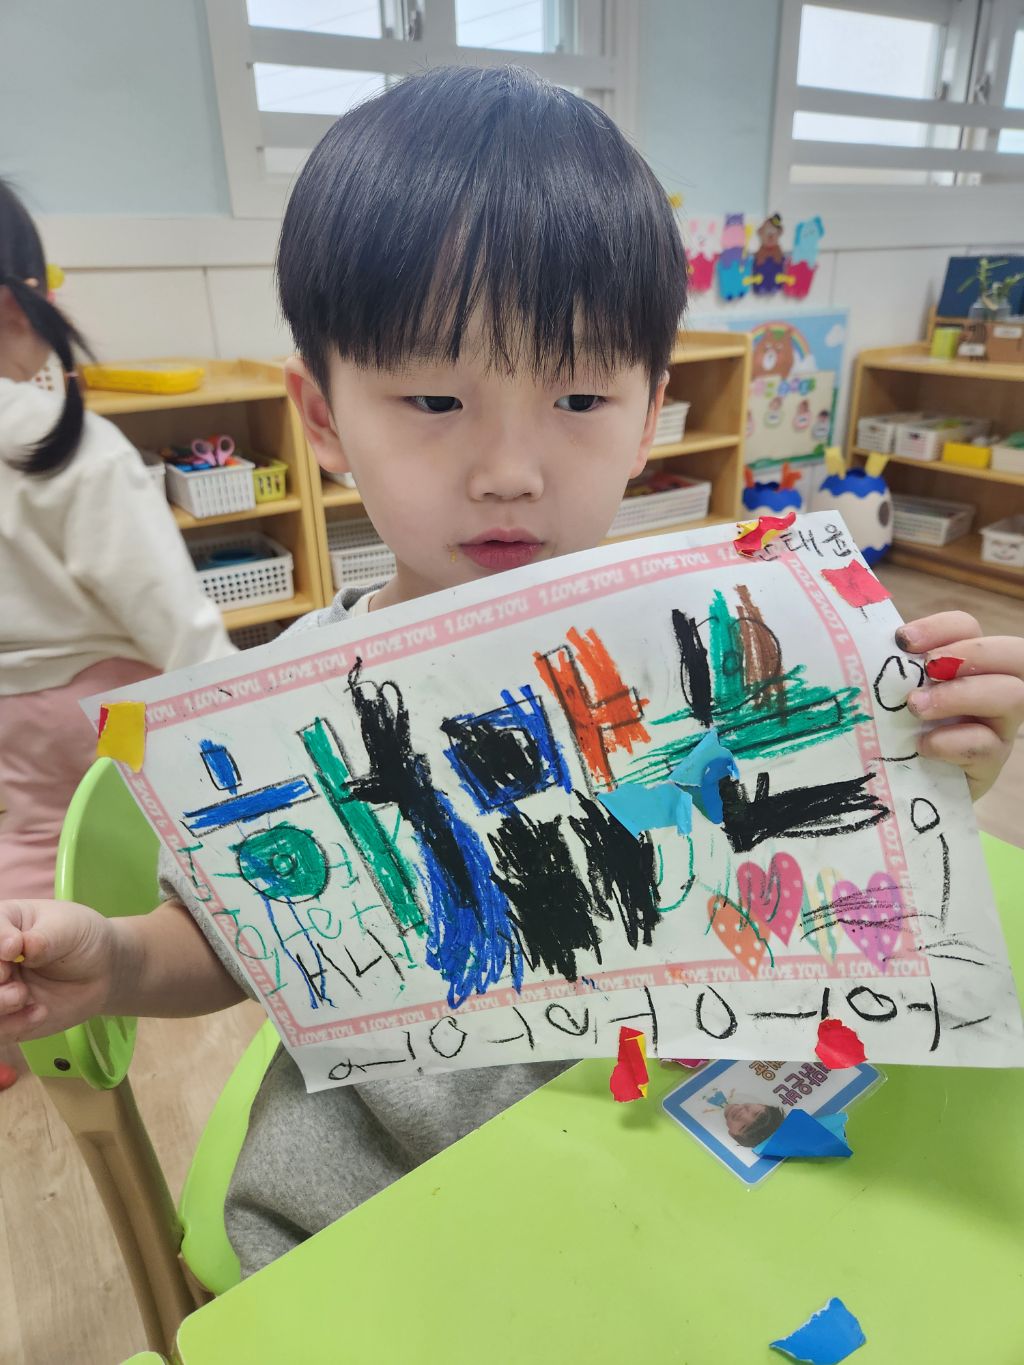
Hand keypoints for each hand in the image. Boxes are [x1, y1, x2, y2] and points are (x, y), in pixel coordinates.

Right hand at [0, 900, 119, 1042]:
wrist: (102, 971)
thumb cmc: (81, 938)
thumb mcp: (68, 929)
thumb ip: (43, 939)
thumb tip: (20, 946)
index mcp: (1, 924)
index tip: (15, 948)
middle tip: (13, 981)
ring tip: (23, 996)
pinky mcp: (6, 1017)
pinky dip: (12, 1025)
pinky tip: (40, 1012)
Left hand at [897, 612, 1023, 799]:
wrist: (904, 783)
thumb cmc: (900, 727)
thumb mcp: (898, 693)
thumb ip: (897, 670)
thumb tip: (870, 648)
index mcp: (969, 663)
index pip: (968, 627)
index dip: (941, 628)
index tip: (902, 641)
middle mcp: (995, 688)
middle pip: (1014, 654)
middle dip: (970, 653)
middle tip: (927, 668)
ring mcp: (1000, 727)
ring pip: (1012, 696)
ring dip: (960, 695)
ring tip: (916, 707)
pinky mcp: (991, 763)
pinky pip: (987, 746)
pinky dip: (951, 741)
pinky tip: (922, 745)